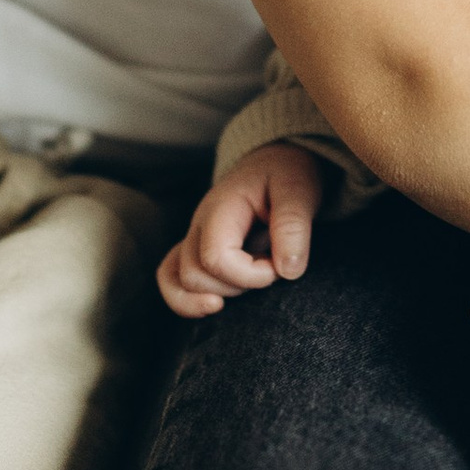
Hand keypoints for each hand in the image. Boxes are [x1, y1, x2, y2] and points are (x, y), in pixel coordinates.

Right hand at [157, 143, 325, 320]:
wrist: (274, 163)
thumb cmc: (286, 175)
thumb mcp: (298, 190)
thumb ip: (293, 226)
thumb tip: (287, 270)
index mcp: (221, 207)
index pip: (216, 258)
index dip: (249, 275)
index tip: (278, 268)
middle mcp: (198, 224)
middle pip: (195, 275)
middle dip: (237, 286)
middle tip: (271, 270)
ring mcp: (193, 237)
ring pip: (179, 282)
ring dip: (219, 292)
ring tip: (251, 282)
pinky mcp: (195, 249)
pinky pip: (171, 279)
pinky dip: (185, 301)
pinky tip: (213, 306)